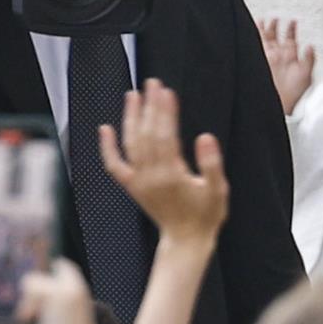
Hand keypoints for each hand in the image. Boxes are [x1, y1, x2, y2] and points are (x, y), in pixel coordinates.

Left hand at [99, 79, 228, 246]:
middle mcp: (150, 176)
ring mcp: (138, 181)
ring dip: (131, 118)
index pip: (166, 135)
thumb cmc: (205, 215)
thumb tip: (205, 137)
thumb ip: (212, 164)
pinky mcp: (132, 186)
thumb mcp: (217, 191)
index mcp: (171, 175)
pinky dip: (107, 148)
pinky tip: (105, 129)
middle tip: (153, 83)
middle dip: (150, 107)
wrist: (186, 240)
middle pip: (148, 134)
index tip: (166, 91)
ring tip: (133, 95)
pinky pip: (114, 165)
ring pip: (131, 144)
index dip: (165, 112)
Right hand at [257, 19, 315, 114]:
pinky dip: (252, 38)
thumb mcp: (306, 76)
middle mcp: (278, 57)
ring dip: (263, 29)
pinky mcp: (258, 62)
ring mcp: (267, 59)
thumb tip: (311, 46)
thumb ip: (309, 60)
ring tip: (262, 20)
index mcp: (290, 57)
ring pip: (263, 40)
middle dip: (274, 26)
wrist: (279, 102)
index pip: (290, 39)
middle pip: (275, 37)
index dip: (291, 29)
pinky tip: (252, 30)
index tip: (293, 20)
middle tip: (274, 18)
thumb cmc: (293, 94)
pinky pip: (254, 46)